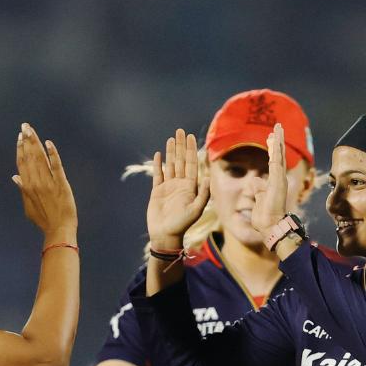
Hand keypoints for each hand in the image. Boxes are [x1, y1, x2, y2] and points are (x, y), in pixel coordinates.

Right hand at [12, 123, 76, 234]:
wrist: (59, 229)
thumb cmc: (44, 220)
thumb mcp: (28, 206)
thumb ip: (22, 190)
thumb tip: (15, 176)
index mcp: (27, 187)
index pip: (22, 163)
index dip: (20, 149)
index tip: (19, 137)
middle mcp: (36, 182)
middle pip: (30, 157)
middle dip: (27, 140)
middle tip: (24, 126)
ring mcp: (49, 183)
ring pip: (40, 158)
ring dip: (36, 143)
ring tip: (31, 130)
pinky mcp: (61, 184)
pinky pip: (56, 166)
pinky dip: (52, 154)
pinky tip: (49, 143)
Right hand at [146, 129, 209, 250]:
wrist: (165, 235)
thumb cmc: (182, 224)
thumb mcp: (196, 209)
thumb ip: (203, 194)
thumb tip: (209, 177)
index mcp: (190, 187)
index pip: (191, 163)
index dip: (190, 150)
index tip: (190, 137)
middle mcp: (180, 184)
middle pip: (180, 160)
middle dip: (181, 146)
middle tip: (180, 131)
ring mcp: (168, 187)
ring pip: (170, 165)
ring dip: (170, 152)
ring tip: (171, 139)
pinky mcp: (157, 191)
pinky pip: (158, 174)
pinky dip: (158, 165)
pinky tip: (159, 154)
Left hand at [249, 123, 289, 234]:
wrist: (270, 226)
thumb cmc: (265, 217)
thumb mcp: (258, 199)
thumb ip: (258, 188)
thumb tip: (255, 180)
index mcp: (274, 182)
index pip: (274, 161)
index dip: (273, 149)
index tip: (270, 138)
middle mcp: (279, 178)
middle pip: (279, 155)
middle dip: (278, 140)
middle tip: (277, 127)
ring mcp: (280, 179)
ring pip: (279, 155)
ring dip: (278, 140)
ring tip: (278, 127)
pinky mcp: (278, 181)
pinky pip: (276, 161)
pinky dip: (276, 150)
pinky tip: (275, 139)